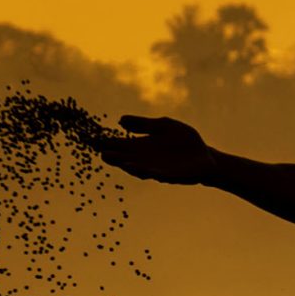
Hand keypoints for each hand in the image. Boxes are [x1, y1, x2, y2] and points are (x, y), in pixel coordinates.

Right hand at [94, 113, 212, 185]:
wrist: (205, 157)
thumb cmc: (184, 141)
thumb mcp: (163, 126)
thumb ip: (143, 124)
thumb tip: (120, 120)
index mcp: (141, 146)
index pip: (118, 144)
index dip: (105, 142)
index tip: (89, 137)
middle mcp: (145, 159)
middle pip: (124, 158)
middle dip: (113, 155)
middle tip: (99, 151)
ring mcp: (156, 168)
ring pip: (137, 168)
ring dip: (125, 164)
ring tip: (113, 159)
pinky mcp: (170, 175)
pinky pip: (155, 173)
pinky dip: (145, 170)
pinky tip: (136, 166)